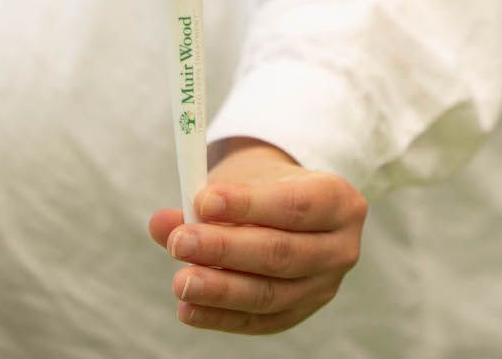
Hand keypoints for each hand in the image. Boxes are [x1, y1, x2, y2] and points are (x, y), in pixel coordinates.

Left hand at [148, 137, 367, 335]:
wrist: (294, 211)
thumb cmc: (270, 189)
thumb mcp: (249, 181)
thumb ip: (206, 201)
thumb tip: (161, 224)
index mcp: (339, 202)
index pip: (295, 205)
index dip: (249, 205)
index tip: (204, 200)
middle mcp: (340, 248)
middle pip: (281, 253)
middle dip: (226, 249)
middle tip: (181, 242)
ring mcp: (322, 288)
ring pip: (269, 294)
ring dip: (220, 289)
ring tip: (181, 281)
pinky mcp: (298, 315)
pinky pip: (257, 321)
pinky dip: (220, 316)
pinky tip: (189, 309)